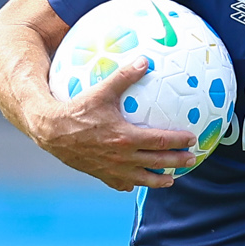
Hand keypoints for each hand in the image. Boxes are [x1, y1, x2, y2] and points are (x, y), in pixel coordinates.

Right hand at [27, 58, 199, 191]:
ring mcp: (112, 170)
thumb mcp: (101, 91)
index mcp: (126, 137)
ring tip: (172, 179)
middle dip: (178, 161)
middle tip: (192, 159)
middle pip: (158, 162)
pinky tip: (137, 183)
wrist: (50, 131)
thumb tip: (145, 60)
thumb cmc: (76, 109)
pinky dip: (132, 185)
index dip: (179, 140)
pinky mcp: (101, 175)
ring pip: (143, 179)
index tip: (193, 138)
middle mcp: (122, 157)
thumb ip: (124, 77)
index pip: (161, 141)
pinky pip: (120, 184)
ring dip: (160, 180)